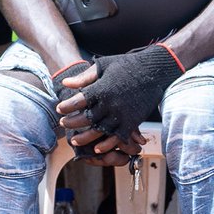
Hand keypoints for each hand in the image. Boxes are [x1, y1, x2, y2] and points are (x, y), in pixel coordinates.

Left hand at [57, 44, 183, 151]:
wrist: (154, 70)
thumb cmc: (127, 65)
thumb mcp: (104, 66)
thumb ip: (85, 77)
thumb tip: (66, 83)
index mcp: (102, 88)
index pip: (78, 101)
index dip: (67, 106)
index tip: (60, 108)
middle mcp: (110, 103)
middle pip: (86, 118)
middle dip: (73, 122)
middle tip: (63, 124)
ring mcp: (122, 114)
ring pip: (99, 130)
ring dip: (86, 137)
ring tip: (74, 140)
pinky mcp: (132, 121)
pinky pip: (118, 137)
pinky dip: (107, 144)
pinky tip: (97, 148)